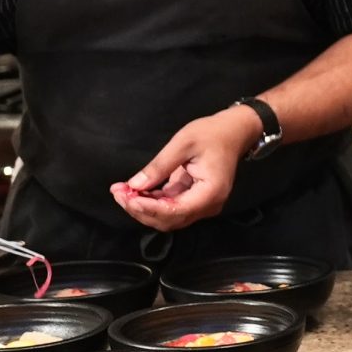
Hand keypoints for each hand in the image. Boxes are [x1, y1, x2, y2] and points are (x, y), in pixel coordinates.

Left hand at [111, 106, 256, 234]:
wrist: (233, 132)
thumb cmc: (211, 133)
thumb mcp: (183, 144)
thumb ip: (159, 167)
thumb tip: (134, 186)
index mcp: (210, 192)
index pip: (175, 211)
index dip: (148, 209)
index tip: (126, 197)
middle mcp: (208, 206)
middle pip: (169, 220)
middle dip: (140, 210)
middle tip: (118, 192)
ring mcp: (202, 205)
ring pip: (167, 217)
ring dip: (143, 207)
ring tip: (121, 191)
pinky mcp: (194, 200)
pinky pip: (170, 207)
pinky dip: (151, 201)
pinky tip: (134, 190)